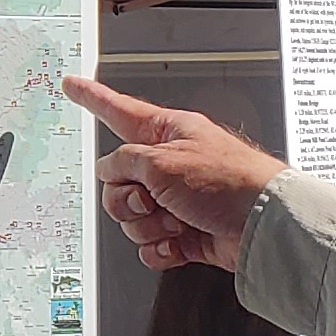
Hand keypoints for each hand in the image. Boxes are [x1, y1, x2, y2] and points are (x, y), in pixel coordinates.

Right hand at [64, 77, 285, 271]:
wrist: (262, 225)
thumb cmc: (228, 180)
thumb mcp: (163, 161)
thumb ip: (125, 162)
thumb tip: (110, 170)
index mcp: (167, 133)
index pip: (119, 110)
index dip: (93, 98)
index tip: (73, 85)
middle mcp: (170, 164)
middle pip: (118, 181)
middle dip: (127, 199)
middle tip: (149, 200)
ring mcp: (176, 200)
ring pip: (132, 218)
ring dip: (148, 226)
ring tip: (176, 221)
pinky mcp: (185, 233)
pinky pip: (150, 245)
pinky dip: (160, 249)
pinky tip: (177, 244)